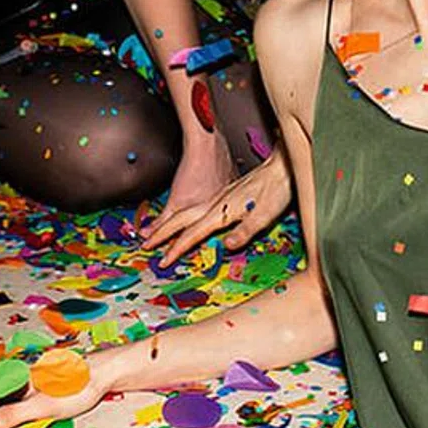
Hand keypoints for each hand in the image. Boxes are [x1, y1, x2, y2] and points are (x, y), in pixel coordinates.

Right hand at [139, 152, 291, 265]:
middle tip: (146, 246)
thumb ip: (244, 231)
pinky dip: (183, 215)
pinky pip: (196, 207)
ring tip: (156, 233)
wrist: (281, 167)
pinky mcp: (225, 193)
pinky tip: (186, 217)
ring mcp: (219, 197)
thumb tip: (227, 246)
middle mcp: (216, 203)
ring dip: (169, 223)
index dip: (177, 248)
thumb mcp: (264, 215)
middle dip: (163, 234)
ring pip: (186, 212)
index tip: (163, 260)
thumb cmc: (275, 190)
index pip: (194, 233)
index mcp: (222, 211)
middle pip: (182, 220)